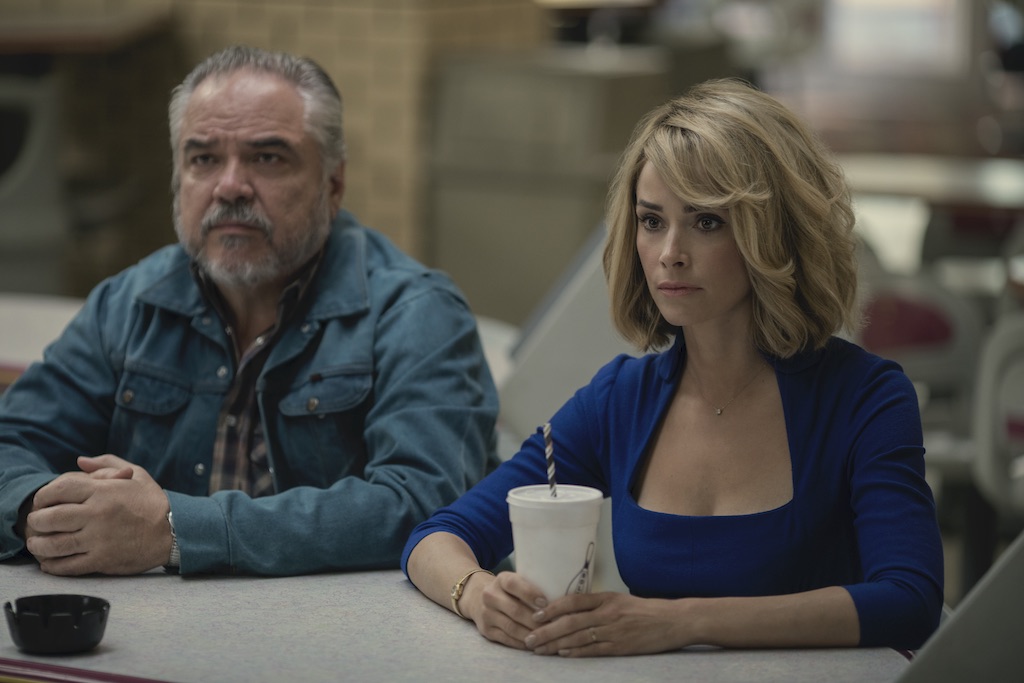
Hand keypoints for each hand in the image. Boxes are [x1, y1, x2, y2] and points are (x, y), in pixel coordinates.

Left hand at [23, 455, 171, 575]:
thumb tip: (79, 461)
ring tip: (38, 543)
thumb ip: (106, 464)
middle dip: (36, 521)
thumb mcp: (136, 474)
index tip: (42, 501)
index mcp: (104, 491)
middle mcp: (98, 514)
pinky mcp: (102, 560)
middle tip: (36, 523)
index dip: (43, 495)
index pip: (59, 489)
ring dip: (39, 545)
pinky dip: (52, 565)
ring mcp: (99, 539)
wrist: (174, 531)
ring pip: (54, 544)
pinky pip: (67, 565)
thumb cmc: (153, 502)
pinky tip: (49, 561)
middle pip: (50, 517)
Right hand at [464, 572, 549, 649]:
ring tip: (546, 637)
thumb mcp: (515, 581)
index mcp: (501, 580)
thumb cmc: (508, 590)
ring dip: (531, 634)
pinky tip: (533, 644)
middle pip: (515, 610)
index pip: (514, 585)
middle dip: (536, 620)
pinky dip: (521, 643)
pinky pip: (506, 639)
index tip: (545, 603)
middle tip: (553, 626)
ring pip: (512, 627)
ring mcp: (486, 613)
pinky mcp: (486, 630)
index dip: (530, 594)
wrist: (477, 597)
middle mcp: (490, 595)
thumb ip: (532, 586)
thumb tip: (559, 600)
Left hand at [523, 592, 685, 656]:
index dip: (552, 609)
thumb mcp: (620, 600)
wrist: (673, 621)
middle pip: (570, 621)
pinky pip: (593, 650)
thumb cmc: (646, 610)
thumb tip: (571, 610)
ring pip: (578, 637)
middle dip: (546, 631)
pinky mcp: (621, 647)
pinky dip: (576, 652)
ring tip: (539, 650)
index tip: (535, 616)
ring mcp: (613, 630)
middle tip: (529, 638)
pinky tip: (562, 654)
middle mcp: (607, 613)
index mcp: (606, 598)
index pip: (573, 601)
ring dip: (555, 644)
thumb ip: (598, 604)